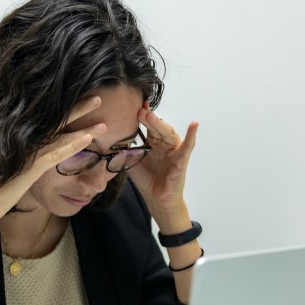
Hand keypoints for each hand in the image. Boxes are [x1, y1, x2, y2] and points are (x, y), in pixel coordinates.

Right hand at [0, 96, 106, 222]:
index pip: (50, 120)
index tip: (83, 99)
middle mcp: (27, 141)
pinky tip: (88, 139)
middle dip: (79, 108)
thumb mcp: (14, 167)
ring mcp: (29, 153)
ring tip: (103, 123)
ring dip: (84, 128)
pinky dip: (73, 145)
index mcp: (24, 140)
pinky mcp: (31, 167)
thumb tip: (37, 152)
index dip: (68, 109)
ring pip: (61, 136)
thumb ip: (27, 156)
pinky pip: (56, 154)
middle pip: (57, 121)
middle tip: (98, 97)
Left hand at [127, 102, 198, 221]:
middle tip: (139, 110)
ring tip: (150, 115)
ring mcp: (174, 150)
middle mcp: (164, 143)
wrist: (156, 199)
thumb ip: (123, 150)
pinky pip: (188, 146)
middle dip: (148, 118)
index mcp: (153, 142)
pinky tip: (194, 124)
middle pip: (156, 127)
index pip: (147, 125)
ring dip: (160, 124)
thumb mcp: (131, 162)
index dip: (142, 115)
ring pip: (168, 133)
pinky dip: (192, 135)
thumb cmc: (146, 180)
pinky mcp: (182, 160)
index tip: (133, 105)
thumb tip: (110, 138)